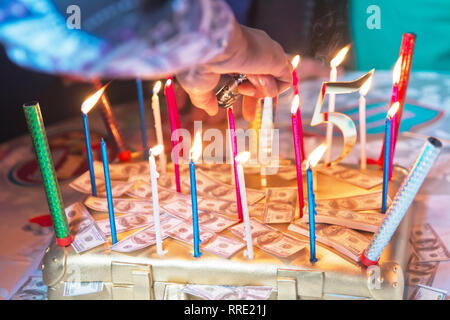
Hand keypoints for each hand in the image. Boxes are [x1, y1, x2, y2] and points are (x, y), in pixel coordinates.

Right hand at [176, 20, 291, 120]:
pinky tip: (254, 79)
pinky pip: (285, 81)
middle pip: (265, 78)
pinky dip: (270, 89)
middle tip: (249, 117)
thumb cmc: (199, 61)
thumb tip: (211, 111)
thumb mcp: (198, 85)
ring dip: (258, 92)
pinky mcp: (278, 58)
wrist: (209, 45)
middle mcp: (255, 49)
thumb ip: (205, 99)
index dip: (248, 94)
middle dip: (257, 99)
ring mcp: (268, 52)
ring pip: (275, 80)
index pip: (250, 73)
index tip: (243, 112)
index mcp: (237, 51)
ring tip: (243, 85)